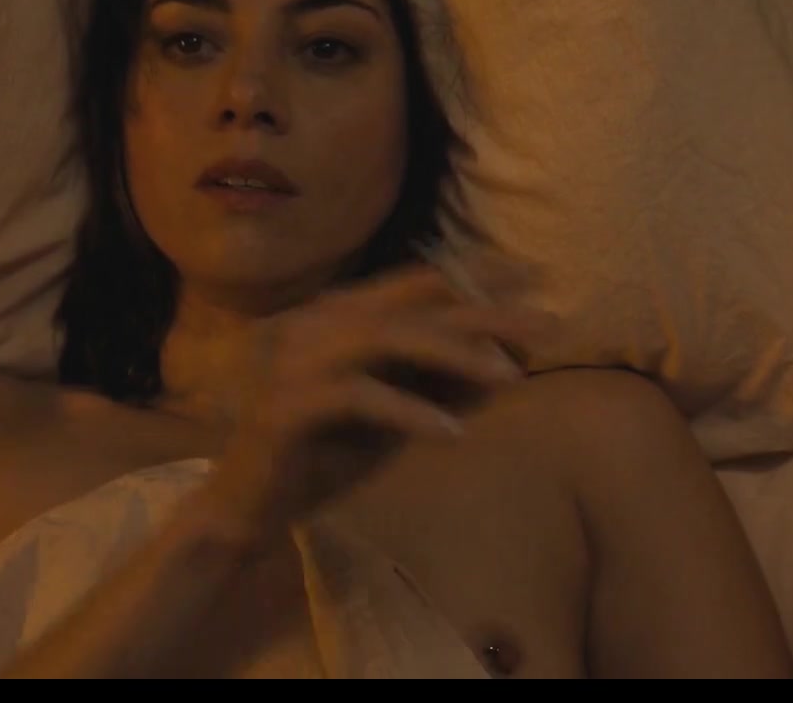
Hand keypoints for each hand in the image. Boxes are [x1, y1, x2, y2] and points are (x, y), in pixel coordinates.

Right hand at [196, 264, 550, 543]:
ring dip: (455, 355)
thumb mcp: (397, 419)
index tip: (533, 297)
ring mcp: (294, 358)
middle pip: (412, 306)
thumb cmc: (322, 457)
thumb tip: (510, 365)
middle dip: (484, 315)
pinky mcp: (286, 404)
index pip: (416, 285)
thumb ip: (442, 388)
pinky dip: (411, 412)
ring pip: (387, 337)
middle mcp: (313, 323)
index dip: (477, 288)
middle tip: (545, 328)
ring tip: (510, 377)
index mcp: (336, 316)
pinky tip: (453, 433)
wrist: (247, 508)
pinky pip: (360, 397)